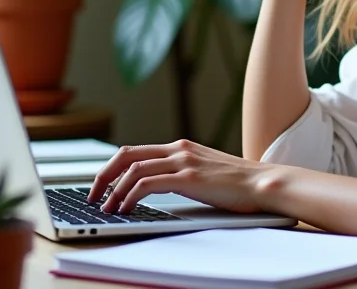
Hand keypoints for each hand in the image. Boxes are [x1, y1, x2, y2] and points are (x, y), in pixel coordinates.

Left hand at [88, 139, 268, 213]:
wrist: (262, 183)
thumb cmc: (237, 183)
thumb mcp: (204, 171)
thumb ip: (182, 171)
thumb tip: (158, 185)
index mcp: (181, 146)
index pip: (135, 151)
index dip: (112, 167)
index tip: (101, 185)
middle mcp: (179, 149)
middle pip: (126, 154)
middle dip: (103, 175)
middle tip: (93, 195)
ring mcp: (183, 161)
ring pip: (133, 170)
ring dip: (113, 190)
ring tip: (106, 207)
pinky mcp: (188, 178)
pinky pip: (147, 184)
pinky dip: (130, 196)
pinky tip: (125, 209)